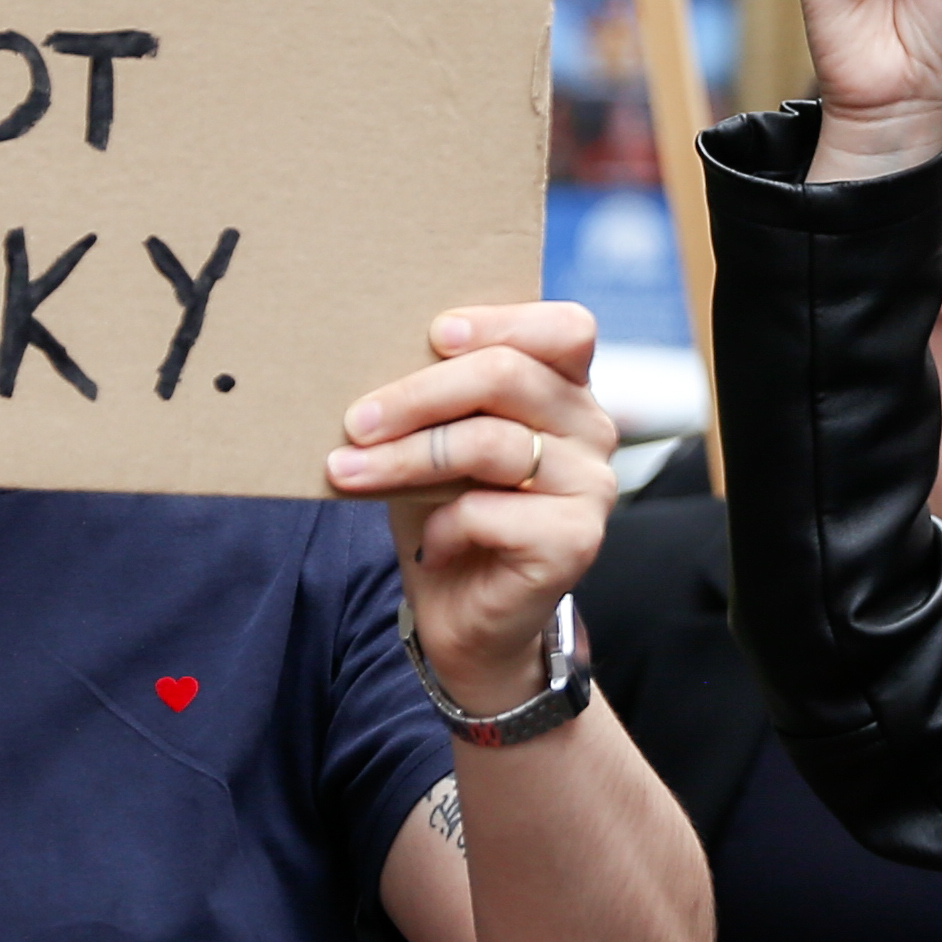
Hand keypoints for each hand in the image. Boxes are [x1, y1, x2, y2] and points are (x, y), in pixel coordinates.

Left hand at [330, 305, 619, 709]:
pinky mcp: (575, 540)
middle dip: (418, 394)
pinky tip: (429, 544)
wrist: (468, 619)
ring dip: (405, 458)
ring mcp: (592, 485)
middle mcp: (593, 429)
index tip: (433, 335)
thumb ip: (435, 399)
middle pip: (510, 375)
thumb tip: (370, 354)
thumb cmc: (448, 515)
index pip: (564, 328)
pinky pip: (489, 510)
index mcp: (567, 391)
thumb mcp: (437, 442)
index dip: (501, 322)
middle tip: (355, 421)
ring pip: (491, 442)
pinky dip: (441, 525)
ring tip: (347, 473)